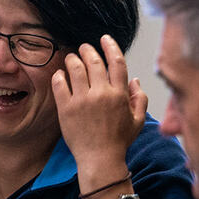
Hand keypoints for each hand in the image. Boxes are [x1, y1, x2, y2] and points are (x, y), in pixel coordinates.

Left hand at [52, 35, 147, 187]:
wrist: (100, 160)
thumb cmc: (119, 142)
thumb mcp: (137, 121)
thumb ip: (139, 98)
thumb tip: (134, 80)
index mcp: (119, 95)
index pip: (116, 62)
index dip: (110, 46)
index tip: (104, 39)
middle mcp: (101, 94)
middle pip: (93, 61)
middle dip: (87, 49)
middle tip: (83, 47)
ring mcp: (82, 100)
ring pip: (75, 68)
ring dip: (72, 59)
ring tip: (71, 58)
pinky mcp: (66, 108)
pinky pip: (60, 84)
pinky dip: (59, 75)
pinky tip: (60, 74)